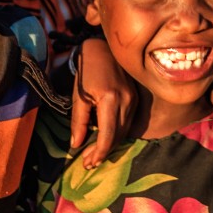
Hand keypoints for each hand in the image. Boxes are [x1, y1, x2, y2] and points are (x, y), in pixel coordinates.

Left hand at [69, 38, 135, 167]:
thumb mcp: (78, 96)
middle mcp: (127, 101)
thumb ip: (78, 121)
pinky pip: (127, 123)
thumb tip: (76, 145)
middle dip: (103, 152)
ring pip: (124, 131)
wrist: (101, 49)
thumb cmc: (86, 71)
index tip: (89, 163)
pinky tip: (104, 140)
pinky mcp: (135, 99)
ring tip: (94, 155)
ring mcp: (134, 100)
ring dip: (110, 145)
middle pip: (118, 136)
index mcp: (111, 99)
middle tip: (88, 163)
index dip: (99, 152)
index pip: (108, 135)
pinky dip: (116, 134)